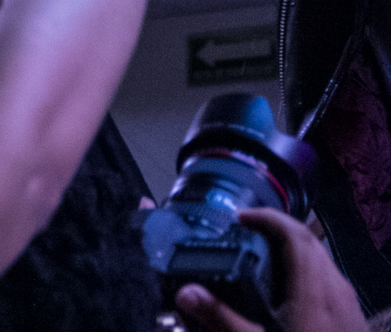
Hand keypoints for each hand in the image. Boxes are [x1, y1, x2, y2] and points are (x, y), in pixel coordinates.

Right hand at [174, 209, 364, 331]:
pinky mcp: (352, 320)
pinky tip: (287, 291)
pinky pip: (329, 280)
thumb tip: (186, 292)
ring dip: (292, 249)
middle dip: (277, 229)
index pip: (295, 234)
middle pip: (310, 241)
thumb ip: (221, 318)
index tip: (240, 218)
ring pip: (322, 260)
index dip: (267, 218)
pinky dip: (305, 270)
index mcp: (314, 290)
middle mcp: (335, 289)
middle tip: (246, 232)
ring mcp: (348, 305)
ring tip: (262, 256)